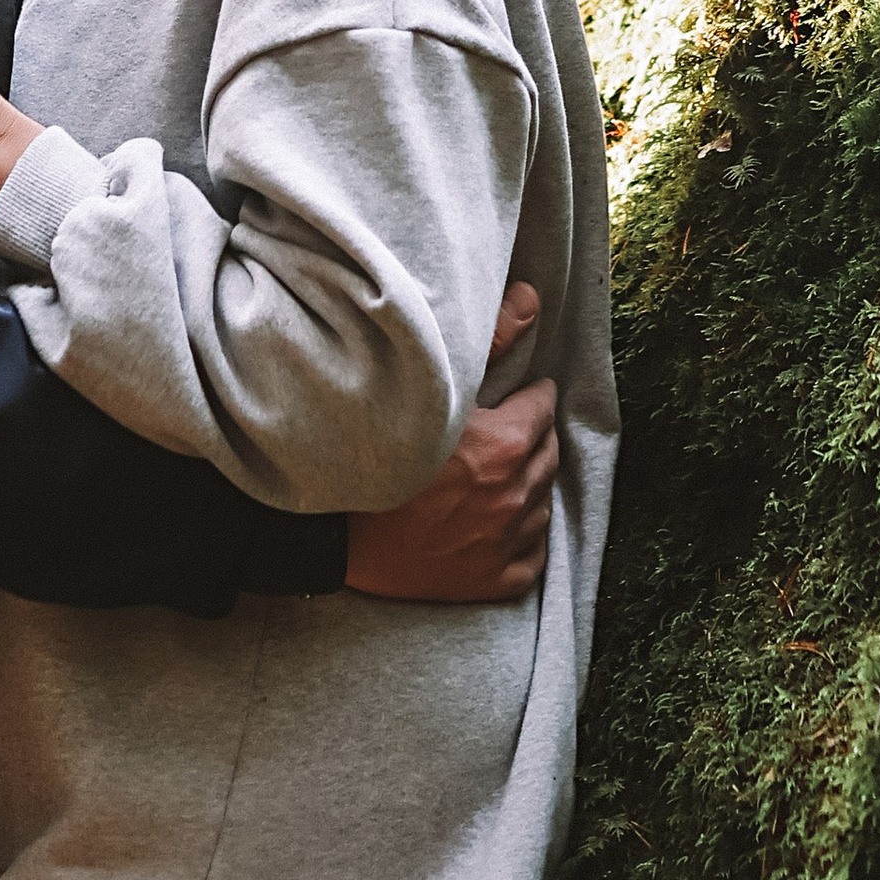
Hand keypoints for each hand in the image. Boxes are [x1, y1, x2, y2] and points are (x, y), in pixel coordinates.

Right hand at [345, 285, 557, 603]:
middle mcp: (514, 495)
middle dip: (529, 437)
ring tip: (493, 476)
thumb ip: (489, 339)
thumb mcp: (430, 389)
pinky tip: (493, 522)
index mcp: (504, 445)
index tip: (507, 400)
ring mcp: (506, 542)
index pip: (542, 407)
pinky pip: (532, 555)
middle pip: (547, 453)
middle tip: (500, 433)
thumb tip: (532, 299)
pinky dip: (520, 538)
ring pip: (542, 502)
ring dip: (526, 485)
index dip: (524, 399)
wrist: (331, 536)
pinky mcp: (495, 581)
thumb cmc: (374, 451)